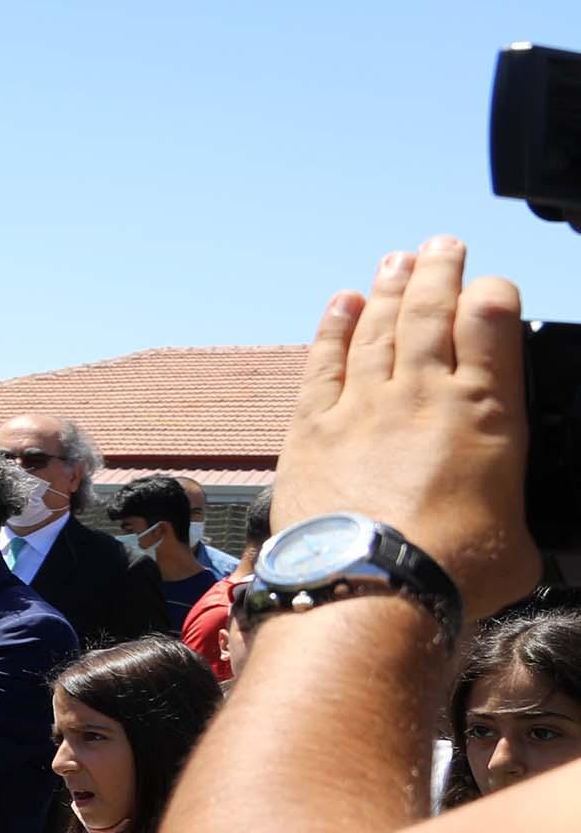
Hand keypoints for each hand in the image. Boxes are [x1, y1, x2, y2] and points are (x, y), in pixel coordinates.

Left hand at [274, 237, 535, 622]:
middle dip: (439, 271)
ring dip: (390, 288)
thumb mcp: (520, 541)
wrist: (368, 587)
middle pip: (430, 310)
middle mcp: (422, 393)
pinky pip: (324, 361)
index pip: (491, 322)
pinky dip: (333, 328)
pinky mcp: (312, 426)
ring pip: (378, 326)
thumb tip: (519, 533)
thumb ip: (518, 516)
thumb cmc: (452, 572)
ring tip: (398, 259)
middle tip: (442, 246)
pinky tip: (341, 303)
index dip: (491, 293)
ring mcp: (362, 404)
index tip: (492, 286)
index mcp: (485, 410)